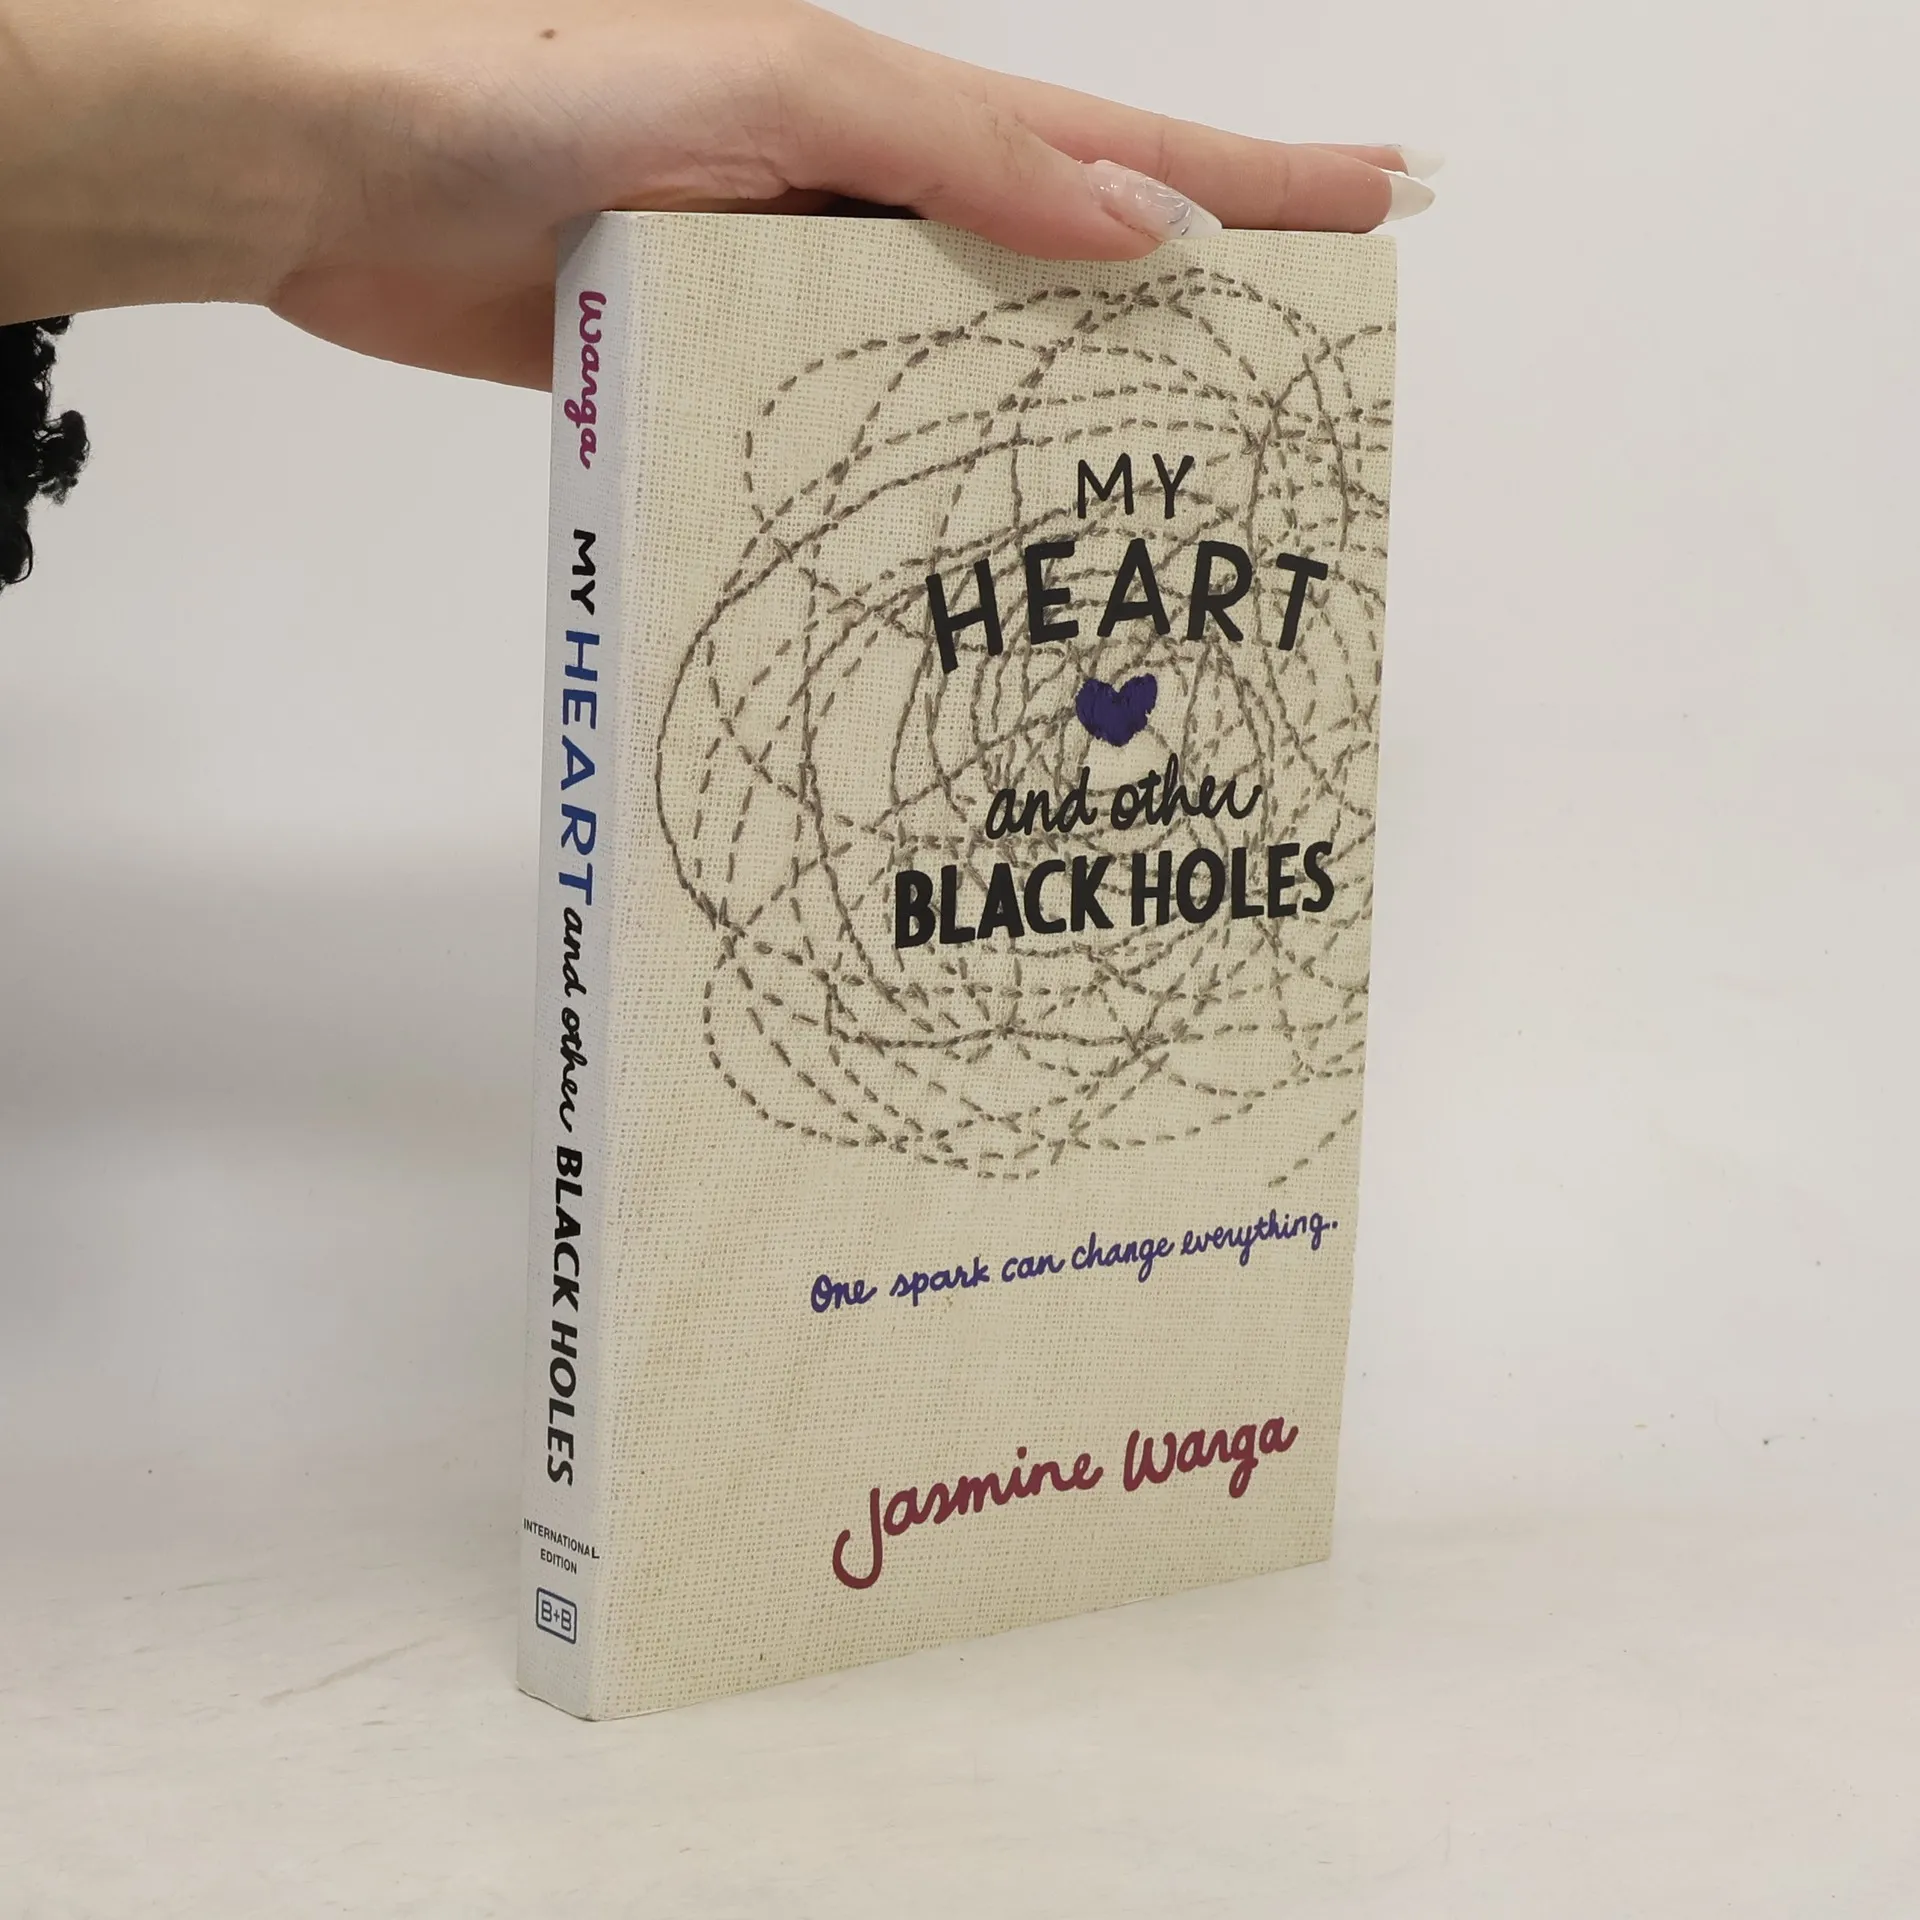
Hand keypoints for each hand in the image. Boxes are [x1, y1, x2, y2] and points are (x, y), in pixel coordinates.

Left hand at [0, 0, 1435, 385]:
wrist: (341, 171)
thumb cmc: (535, 88)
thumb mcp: (779, 87)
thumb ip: (956, 154)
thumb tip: (1139, 225)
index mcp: (896, 117)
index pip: (1120, 151)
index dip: (1256, 179)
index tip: (1381, 200)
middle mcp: (860, 206)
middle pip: (1061, 272)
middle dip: (1187, 321)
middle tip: (1296, 385)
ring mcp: (791, 296)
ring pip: (958, 369)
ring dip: (1052, 426)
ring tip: (1157, 501)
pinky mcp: (714, 375)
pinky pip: (844, 434)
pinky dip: (909, 484)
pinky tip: (962, 540)